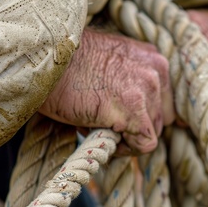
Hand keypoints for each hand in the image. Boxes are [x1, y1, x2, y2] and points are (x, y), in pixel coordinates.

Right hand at [39, 28, 174, 154]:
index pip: (164, 99)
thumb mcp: (110, 63)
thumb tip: (137, 118)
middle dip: (136, 127)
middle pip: (161, 117)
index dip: (143, 115)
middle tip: (107, 125)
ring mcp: (148, 88)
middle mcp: (157, 69)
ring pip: (153, 132)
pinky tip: (102, 135)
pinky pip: (143, 145)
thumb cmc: (67, 66)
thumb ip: (131, 81)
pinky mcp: (134, 110)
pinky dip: (125, 149)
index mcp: (152, 57)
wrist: (43, 61)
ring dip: (128, 137)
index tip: (121, 120)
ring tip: (99, 125)